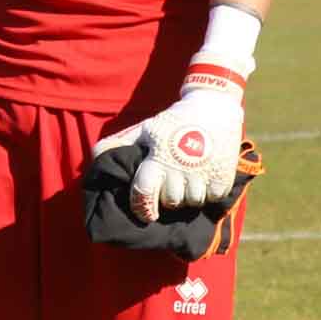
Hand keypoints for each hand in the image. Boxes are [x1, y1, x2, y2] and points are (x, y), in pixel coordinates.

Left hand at [120, 78, 245, 220]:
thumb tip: (96, 157)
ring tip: (189, 179)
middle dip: (168, 196)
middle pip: (171, 201)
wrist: (213, 106)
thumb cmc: (173, 121)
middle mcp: (180, 168)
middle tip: (172, 182)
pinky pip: (213, 198)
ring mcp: (204, 172)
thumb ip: (121, 144)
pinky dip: (210, 192)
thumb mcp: (145, 129)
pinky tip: (206, 176)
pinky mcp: (223, 175)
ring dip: (190, 195)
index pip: (144, 192)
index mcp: (157, 157)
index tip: (146, 213)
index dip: (142, 207)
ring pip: (192, 202)